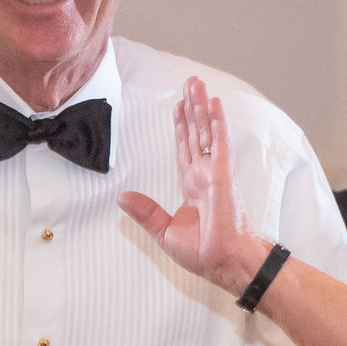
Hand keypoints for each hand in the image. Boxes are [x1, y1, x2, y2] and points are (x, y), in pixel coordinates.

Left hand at [119, 76, 272, 292]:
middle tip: (190, 83)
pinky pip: (220, 142)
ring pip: (206, 131)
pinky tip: (214, 103)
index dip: (182, 127)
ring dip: (202, 107)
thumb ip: (146, 212)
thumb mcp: (164, 232)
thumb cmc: (204, 253)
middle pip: (195, 133)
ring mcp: (215, 172)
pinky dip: (217, 122)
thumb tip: (122, 198)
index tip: (179, 107)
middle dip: (192, 108)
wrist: (224, 263)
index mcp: (193, 187)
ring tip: (197, 84)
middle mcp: (204, 175)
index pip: (185, 149)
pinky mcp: (224, 174)